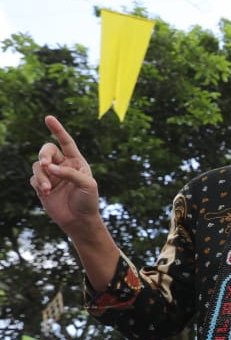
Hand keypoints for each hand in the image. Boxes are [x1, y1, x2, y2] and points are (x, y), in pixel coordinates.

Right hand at [30, 116, 104, 235]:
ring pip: (37, 166)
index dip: (57, 130)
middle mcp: (62, 166)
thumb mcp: (87, 185)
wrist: (80, 221)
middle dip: (44, 155)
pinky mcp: (42, 186)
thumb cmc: (88, 201)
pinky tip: (46, 193)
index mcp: (76, 161)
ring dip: (42, 176)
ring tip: (48, 188)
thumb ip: (70, 173)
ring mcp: (51, 176)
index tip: (48, 118)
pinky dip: (39, 184)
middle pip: (47, 151)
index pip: (66, 142)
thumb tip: (48, 167)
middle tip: (45, 164)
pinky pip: (34, 179)